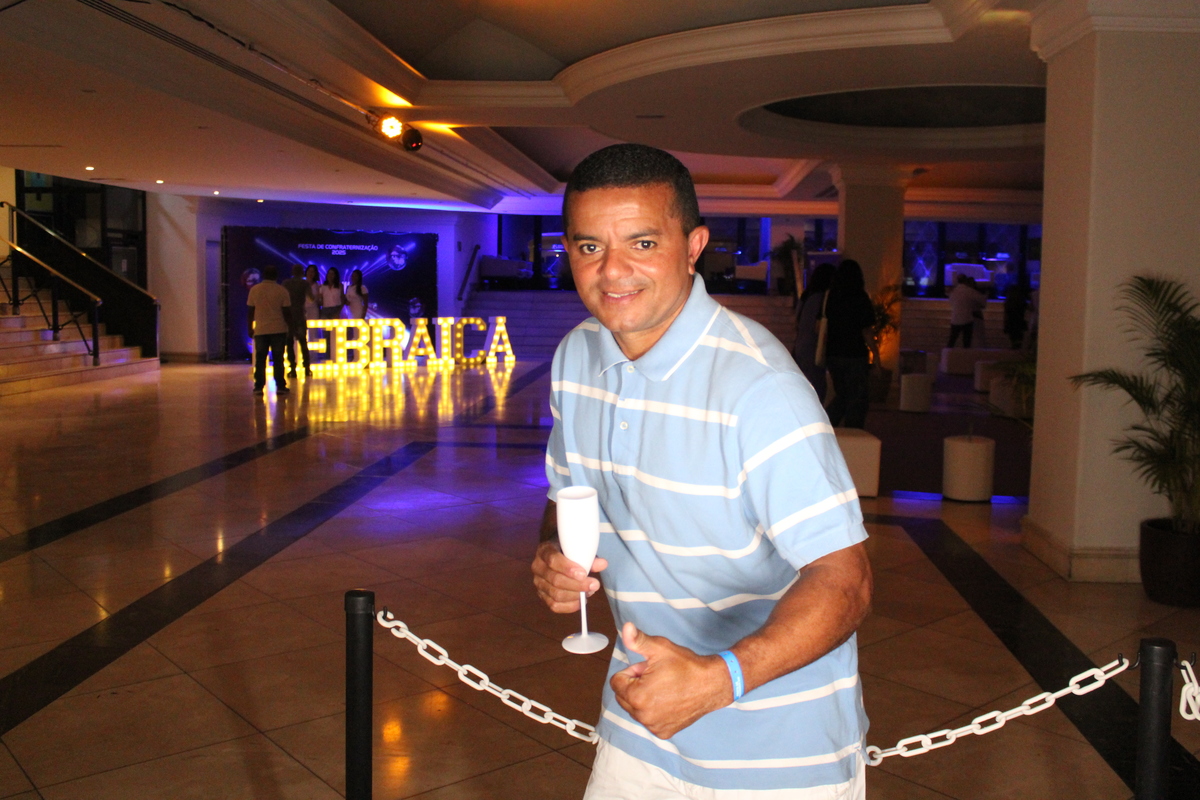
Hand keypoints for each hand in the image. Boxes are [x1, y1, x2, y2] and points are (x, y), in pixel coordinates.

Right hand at [531, 540, 606, 612]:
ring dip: (576, 596)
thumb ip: (588, 557)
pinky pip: (554, 605)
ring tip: (589, 592)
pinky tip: (581, 601)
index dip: (567, 568)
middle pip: (555, 580)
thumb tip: (603, 564)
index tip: (583, 574)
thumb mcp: (576, 549)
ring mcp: (538, 583)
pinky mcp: (542, 595)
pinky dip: (570, 606)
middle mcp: (538, 567)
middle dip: (577, 585)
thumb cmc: (568, 550)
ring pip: (555, 594)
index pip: (553, 560)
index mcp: (544, 550)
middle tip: (594, 585)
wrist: (556, 554)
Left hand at [610, 622, 731, 738]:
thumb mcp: (660, 648)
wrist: (712, 684)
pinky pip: (648, 720)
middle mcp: (642, 715)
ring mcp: (653, 726)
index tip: (648, 668)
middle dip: (635, 685)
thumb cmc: (686, 666)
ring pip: (634, 708)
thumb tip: (625, 627)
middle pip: (623, 696)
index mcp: (637, 696)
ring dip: (642, 698)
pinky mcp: (663, 732)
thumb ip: (638, 640)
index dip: (631, 671)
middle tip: (656, 677)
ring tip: (663, 688)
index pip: (616, 682)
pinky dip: (653, 711)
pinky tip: (668, 701)